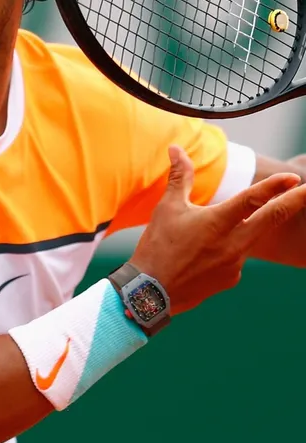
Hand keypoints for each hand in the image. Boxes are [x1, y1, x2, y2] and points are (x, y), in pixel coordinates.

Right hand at [131, 145, 305, 315]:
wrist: (150, 293)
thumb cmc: (157, 247)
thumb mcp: (168, 208)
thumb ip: (180, 177)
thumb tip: (177, 149)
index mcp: (217, 222)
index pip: (253, 199)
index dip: (276, 186)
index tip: (294, 179)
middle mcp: (232, 244)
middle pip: (272, 219)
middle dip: (294, 203)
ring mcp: (235, 265)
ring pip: (249, 238)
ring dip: (245, 229)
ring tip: (204, 236)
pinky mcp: (231, 280)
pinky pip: (236, 258)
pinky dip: (227, 251)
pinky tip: (201, 257)